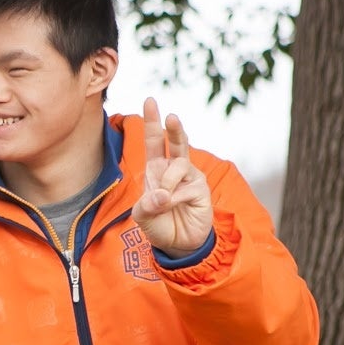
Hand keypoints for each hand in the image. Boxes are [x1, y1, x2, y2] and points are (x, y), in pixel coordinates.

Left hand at [132, 97, 213, 257]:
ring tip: (164, 201)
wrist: (177, 244)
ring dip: (167, 183)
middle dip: (174, 128)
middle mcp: (174, 168)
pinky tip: (175, 206)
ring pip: (178, 166)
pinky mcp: (201, 189)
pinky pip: (186, 187)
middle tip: (171, 116)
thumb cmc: (158, 224)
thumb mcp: (142, 215)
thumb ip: (147, 204)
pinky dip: (176, 198)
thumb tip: (164, 195)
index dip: (153, 121)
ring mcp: (190, 177)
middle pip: (176, 141)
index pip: (154, 141)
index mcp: (156, 168)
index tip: (150, 100)